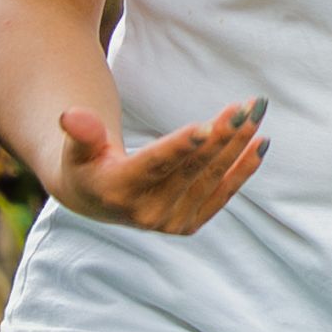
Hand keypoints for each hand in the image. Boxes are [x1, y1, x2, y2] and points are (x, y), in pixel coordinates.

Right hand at [43, 95, 265, 233]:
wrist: (95, 199)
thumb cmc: (86, 162)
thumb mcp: (77, 147)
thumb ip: (81, 132)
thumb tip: (71, 115)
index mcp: (117, 191)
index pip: (154, 165)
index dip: (179, 147)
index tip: (206, 126)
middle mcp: (146, 213)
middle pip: (191, 169)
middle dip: (221, 136)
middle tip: (245, 106)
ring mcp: (170, 222)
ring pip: (211, 178)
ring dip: (237, 145)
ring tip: (255, 112)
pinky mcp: (188, 224)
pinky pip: (221, 194)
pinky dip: (242, 170)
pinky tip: (260, 144)